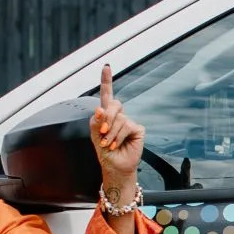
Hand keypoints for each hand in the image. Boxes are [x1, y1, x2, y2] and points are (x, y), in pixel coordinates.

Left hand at [89, 62, 144, 196]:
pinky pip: (126, 126)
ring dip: (110, 133)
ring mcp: (129, 122)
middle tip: (102, 134)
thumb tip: (100, 109)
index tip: (106, 67)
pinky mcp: (137, 129)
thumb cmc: (105, 152)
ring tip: (109, 144)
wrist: (115, 166)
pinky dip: (118, 136)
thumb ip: (96, 122)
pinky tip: (117, 144)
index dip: (107, 80)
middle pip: (113, 104)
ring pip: (119, 118)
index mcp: (106, 114)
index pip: (107, 94)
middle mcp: (118, 115)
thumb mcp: (95, 136)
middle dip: (106, 118)